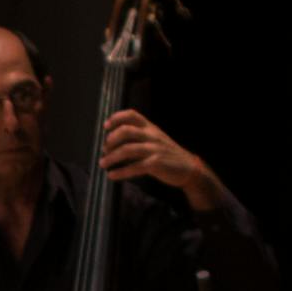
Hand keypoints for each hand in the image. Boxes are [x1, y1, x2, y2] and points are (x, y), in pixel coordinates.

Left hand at [95, 105, 214, 204]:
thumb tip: (109, 144)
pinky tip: (112, 175)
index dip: (117, 118)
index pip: (133, 115)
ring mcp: (154, 149)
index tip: (105, 126)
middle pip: (126, 131)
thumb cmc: (166, 154)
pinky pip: (134, 167)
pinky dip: (120, 172)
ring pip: (127, 149)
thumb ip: (136, 138)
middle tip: (104, 150)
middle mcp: (152, 135)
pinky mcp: (156, 163)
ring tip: (103, 164)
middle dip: (111, 140)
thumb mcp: (154, 140)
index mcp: (150, 127)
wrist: (188, 167)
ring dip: (111, 157)